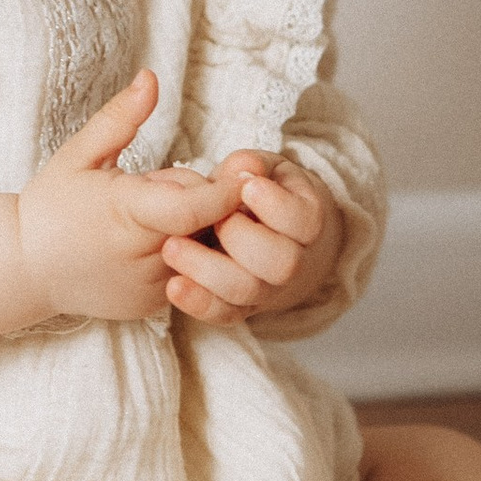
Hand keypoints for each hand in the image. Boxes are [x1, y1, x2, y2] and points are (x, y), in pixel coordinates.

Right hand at [14, 71, 238, 326]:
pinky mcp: (155, 306)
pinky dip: (187, 253)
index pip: (194, 207)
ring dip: (196, 226)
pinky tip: (151, 242)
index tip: (249, 169)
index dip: (226, 190)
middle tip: (154, 185)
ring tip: (155, 215)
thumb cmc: (50, 206)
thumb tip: (150, 77)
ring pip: (204, 249)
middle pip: (206, 221)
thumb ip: (120, 118)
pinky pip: (193, 274)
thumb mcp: (79, 154)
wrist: (25, 269)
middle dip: (198, 195)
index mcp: (126, 213)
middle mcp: (144, 257)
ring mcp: (151, 287)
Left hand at [160, 150, 343, 328]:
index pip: (303, 221)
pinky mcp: (241, 307)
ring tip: (173, 246)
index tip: (247, 186)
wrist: (262, 233)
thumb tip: (246, 167)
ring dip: (208, 270)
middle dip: (241, 237)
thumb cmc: (259, 193)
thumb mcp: (260, 171)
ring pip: (248, 290)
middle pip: (282, 263)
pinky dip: (198, 303)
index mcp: (307, 221)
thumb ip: (250, 166)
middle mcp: (294, 262)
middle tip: (213, 218)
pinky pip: (224, 314)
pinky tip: (174, 285)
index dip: (276, 206)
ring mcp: (268, 289)